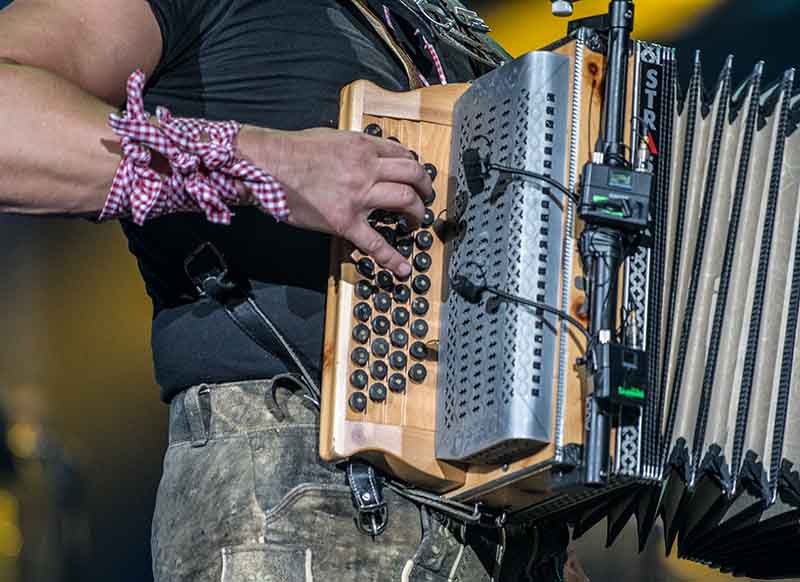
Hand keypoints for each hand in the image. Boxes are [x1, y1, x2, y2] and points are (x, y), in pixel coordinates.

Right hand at [243, 127, 430, 277]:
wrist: (266, 166)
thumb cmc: (291, 151)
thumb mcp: (331, 138)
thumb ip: (354, 148)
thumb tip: (367, 155)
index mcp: (362, 146)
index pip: (403, 154)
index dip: (415, 168)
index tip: (416, 177)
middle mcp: (366, 169)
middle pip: (413, 176)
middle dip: (425, 189)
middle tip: (425, 199)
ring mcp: (358, 196)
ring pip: (405, 201)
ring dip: (417, 214)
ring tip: (415, 223)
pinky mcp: (344, 222)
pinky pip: (375, 242)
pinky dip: (392, 258)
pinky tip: (401, 268)